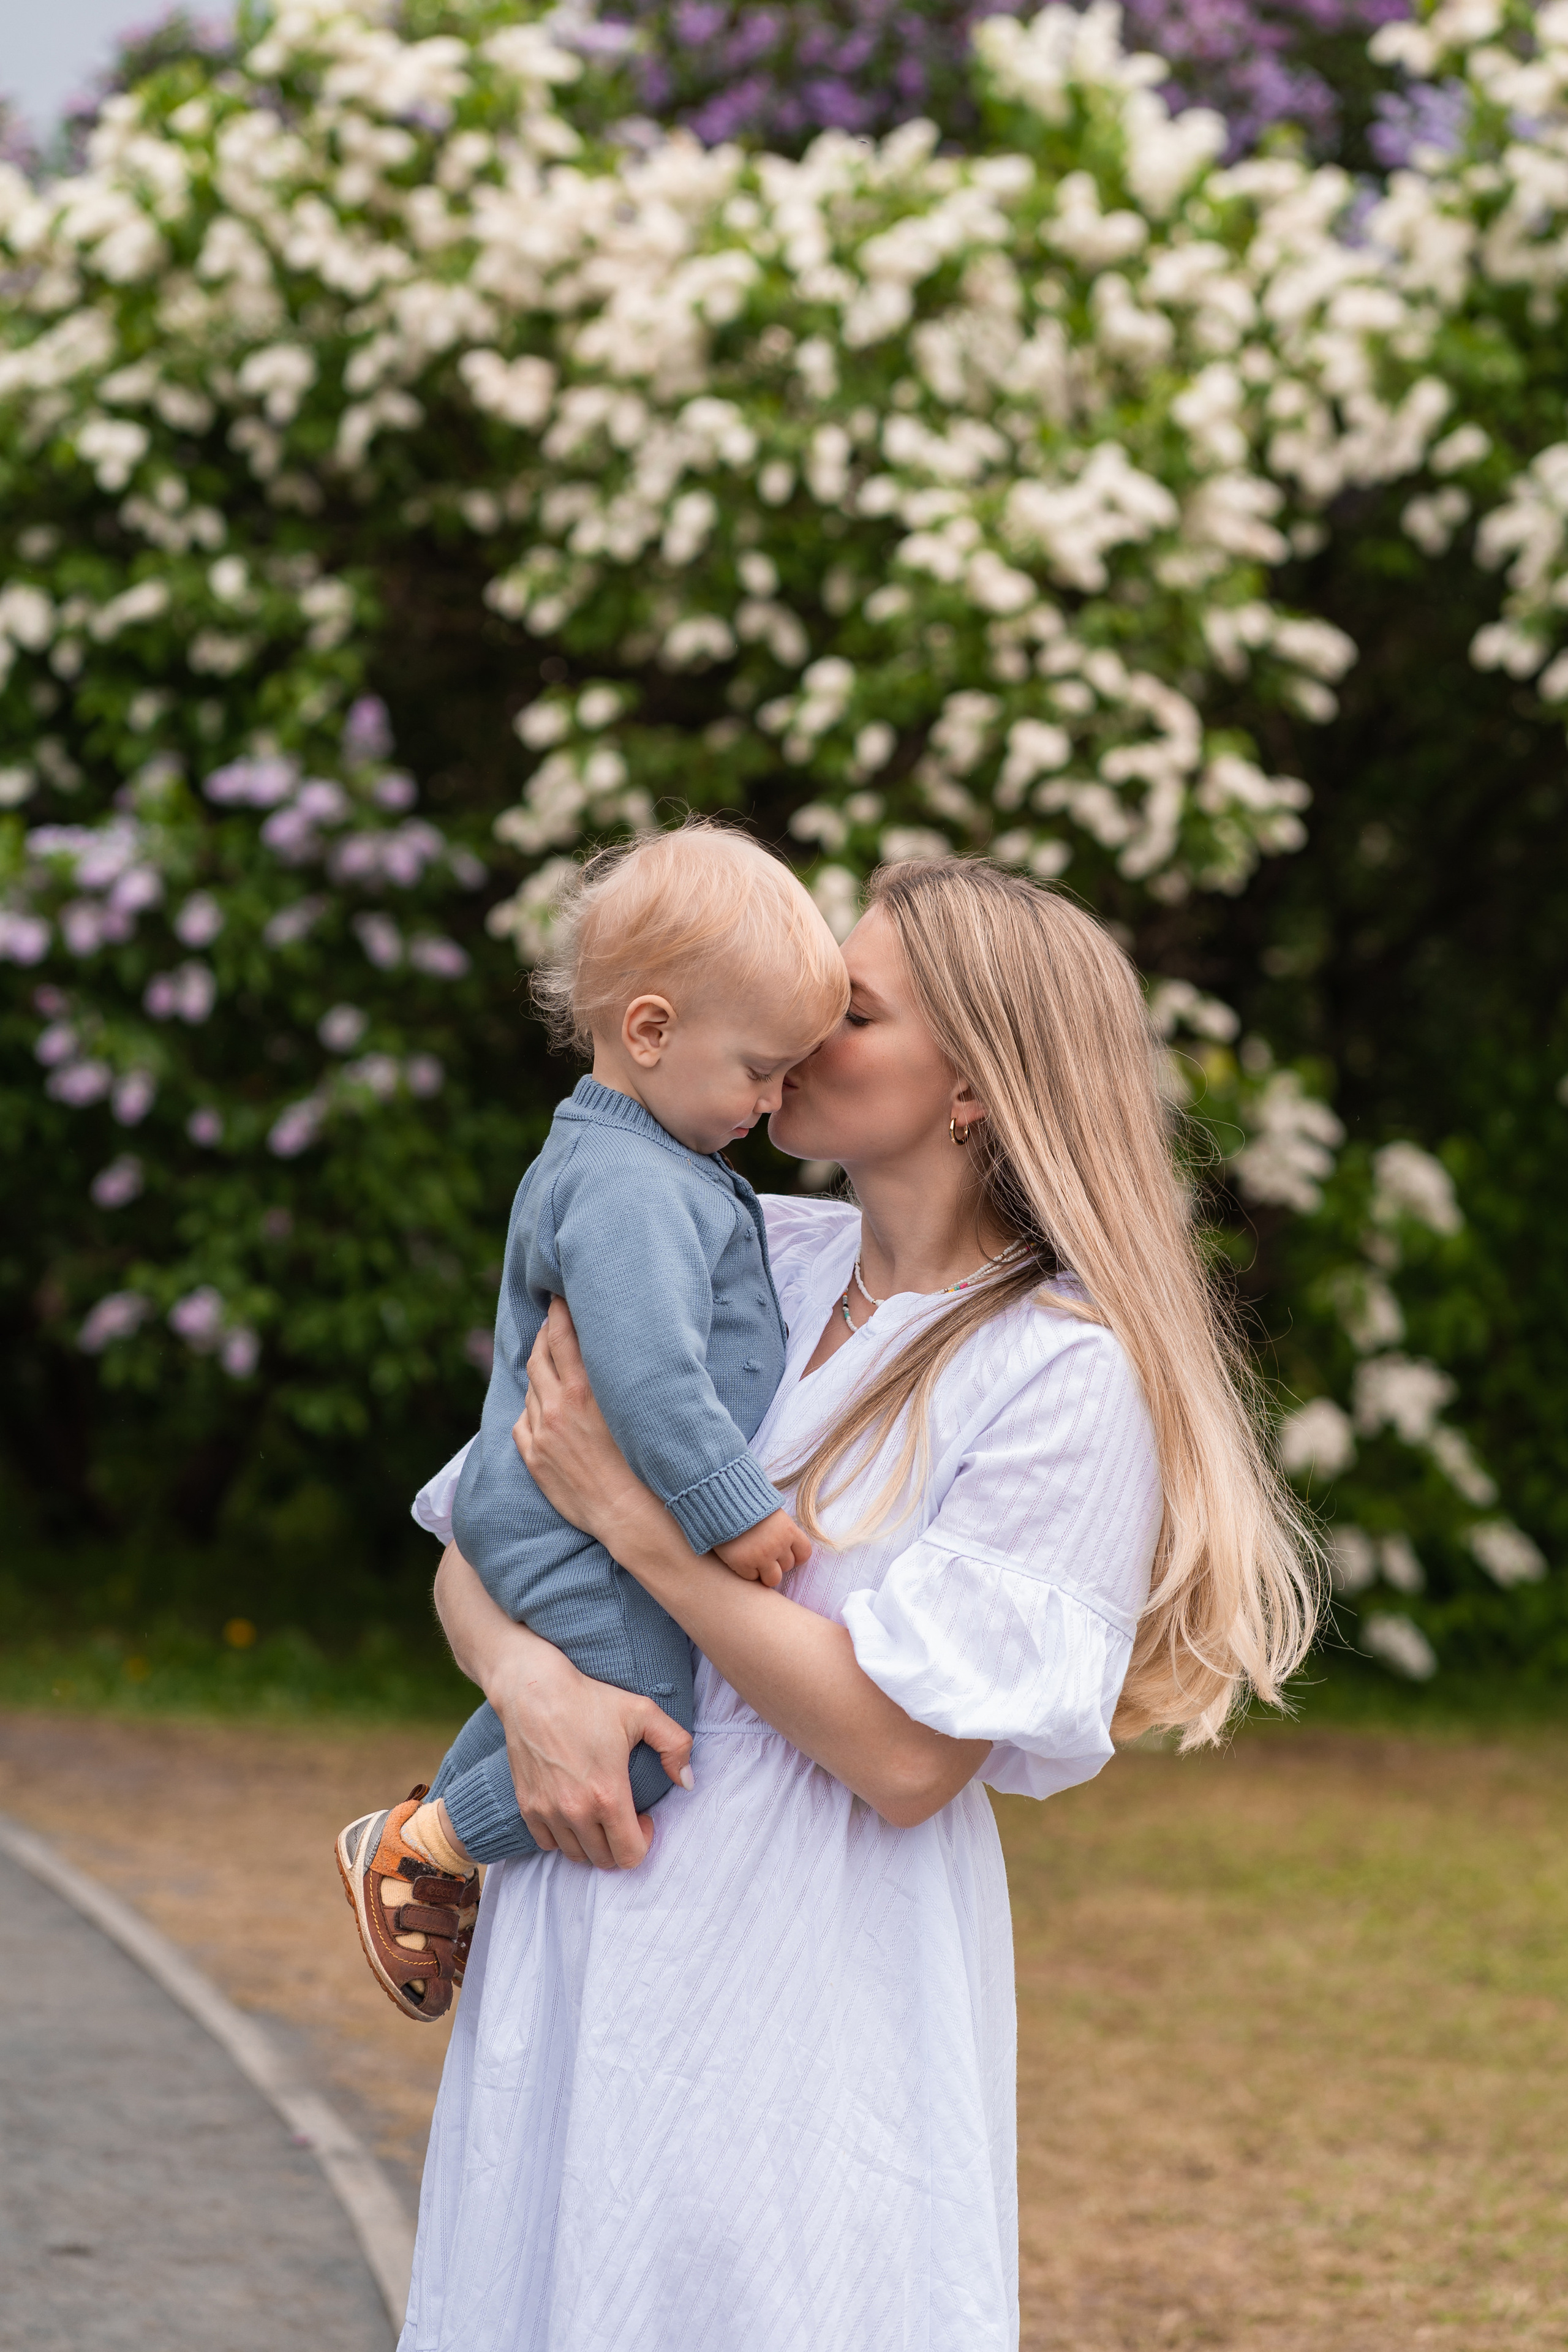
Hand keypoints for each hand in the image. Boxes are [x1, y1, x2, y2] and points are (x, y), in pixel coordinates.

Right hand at [485, 1627, 693, 1871]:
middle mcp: (575, 1811)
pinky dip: (562, 1837)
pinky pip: (547, 1843)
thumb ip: (675, 1745)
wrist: (534, 1691)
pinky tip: (573, 1812)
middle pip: (604, 1860)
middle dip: (620, 1844)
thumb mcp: (643, 1712)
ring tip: (599, 1814)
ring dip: (592, 1843)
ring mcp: (547, 1811)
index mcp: (608, 1795)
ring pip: (575, 1855)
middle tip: (623, 1816)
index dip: (645, 1842)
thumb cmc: (590, 1699)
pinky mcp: (527, 1806)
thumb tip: (687, 1781)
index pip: (630, 1855)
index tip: (644, 1819)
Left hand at [514, 1297, 647, 1546]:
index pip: (562, 1336)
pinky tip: (542, 1407)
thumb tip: (615, 1350)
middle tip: (550, 1323)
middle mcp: (557, 1407)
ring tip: (548, 1363)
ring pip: (531, 1388)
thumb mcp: (634, 1408)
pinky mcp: (533, 1457)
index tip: (557, 1298)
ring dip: (539, 1372)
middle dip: (543, 1335)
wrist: (628, 1514)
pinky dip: (531, 1408)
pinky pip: (522, 1421)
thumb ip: (616, 1377)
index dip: (557, 1313)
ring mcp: (541, 1433)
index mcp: (584, 1390)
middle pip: (539, 1356)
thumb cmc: (645, 1460)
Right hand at [713, 1508, 811, 1589]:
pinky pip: (752, 1578)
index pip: (804, 1554)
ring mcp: (761, 1556)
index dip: (795, 1556)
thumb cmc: (748, 1506)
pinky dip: (746, 1571)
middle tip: (762, 1551)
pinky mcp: (743, 1564)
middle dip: (776, 1562)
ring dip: (765, 1572)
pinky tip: (740, 1557)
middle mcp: (778, 1545)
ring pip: (773, 1579)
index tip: (784, 1553)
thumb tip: (791, 1549)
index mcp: (788, 1530)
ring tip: (754, 1559)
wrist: (722, 1502)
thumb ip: (783, 1532)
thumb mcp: (773, 1514)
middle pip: (787, 1567)